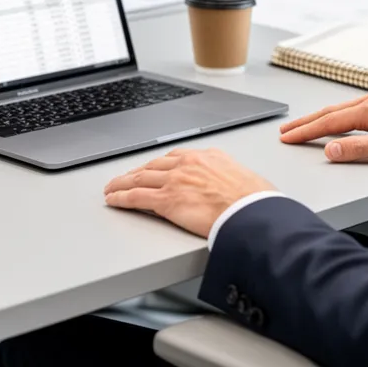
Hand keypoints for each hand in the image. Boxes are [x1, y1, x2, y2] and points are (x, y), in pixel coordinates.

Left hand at [103, 148, 274, 237]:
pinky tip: (113, 199)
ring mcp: (175, 181)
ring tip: (112, 188)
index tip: (152, 168)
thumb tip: (231, 190)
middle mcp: (189, 164)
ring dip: (122, 183)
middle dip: (136, 172)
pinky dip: (121, 197)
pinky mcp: (167, 201)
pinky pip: (136, 197)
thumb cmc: (255, 201)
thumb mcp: (245, 179)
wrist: (252, 211)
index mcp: (208, 156)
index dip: (159, 165)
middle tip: (125, 177)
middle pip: (153, 165)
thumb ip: (228, 180)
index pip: (176, 157)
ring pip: (139, 178)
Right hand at [279, 90, 367, 162]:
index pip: (329, 122)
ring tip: (304, 126)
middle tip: (286, 131)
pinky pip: (354, 108)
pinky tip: (337, 119)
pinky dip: (338, 115)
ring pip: (342, 109)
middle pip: (331, 112)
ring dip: (320, 118)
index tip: (288, 138)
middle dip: (306, 122)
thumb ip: (358, 149)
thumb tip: (330, 150)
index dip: (306, 131)